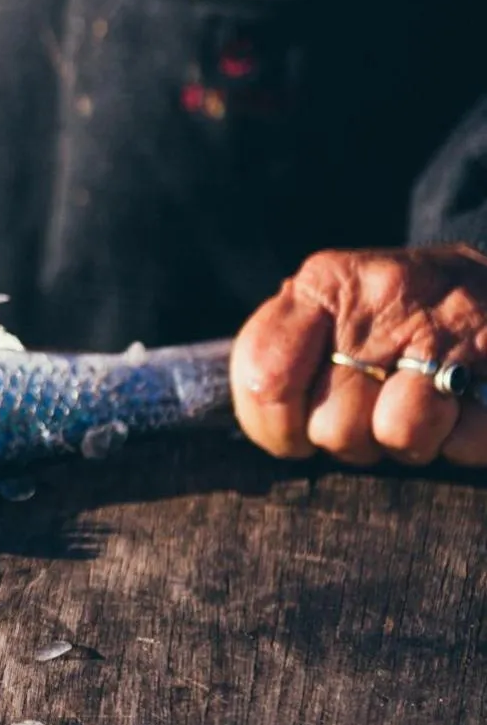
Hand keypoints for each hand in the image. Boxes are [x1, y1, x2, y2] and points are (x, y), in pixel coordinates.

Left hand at [231, 244, 486, 465]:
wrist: (485, 283)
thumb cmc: (390, 311)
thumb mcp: (325, 306)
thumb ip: (279, 349)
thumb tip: (259, 404)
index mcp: (326, 282)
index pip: (265, 379)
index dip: (274, 428)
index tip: (292, 435)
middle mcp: (386, 292)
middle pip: (332, 425)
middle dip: (349, 438)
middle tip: (370, 409)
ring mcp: (452, 326)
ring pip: (399, 434)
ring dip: (406, 443)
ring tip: (415, 409)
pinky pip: (464, 440)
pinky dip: (460, 439)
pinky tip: (459, 406)